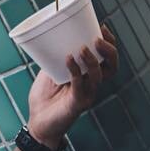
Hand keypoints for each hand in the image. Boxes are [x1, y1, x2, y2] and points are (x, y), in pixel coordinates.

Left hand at [26, 25, 118, 146]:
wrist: (37, 122)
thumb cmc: (45, 99)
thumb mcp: (50, 71)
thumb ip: (55, 57)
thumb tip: (53, 37)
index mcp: (89, 76)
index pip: (107, 59)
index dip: (109, 43)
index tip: (102, 28)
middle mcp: (92, 85)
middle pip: (112, 67)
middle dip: (109, 51)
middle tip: (98, 39)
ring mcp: (86, 95)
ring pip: (99, 76)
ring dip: (93, 60)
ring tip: (82, 48)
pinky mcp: (77, 104)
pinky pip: (80, 85)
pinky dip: (75, 71)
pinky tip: (68, 60)